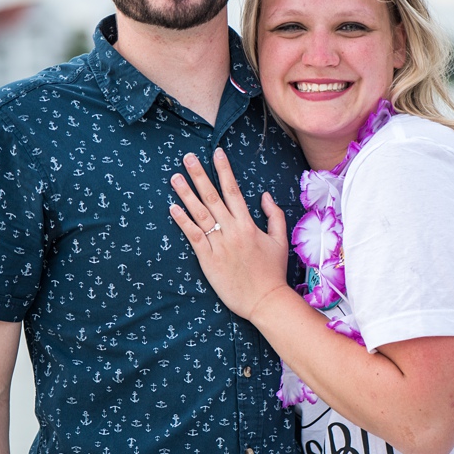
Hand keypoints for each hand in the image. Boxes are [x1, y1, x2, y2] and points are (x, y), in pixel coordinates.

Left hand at [169, 148, 291, 320]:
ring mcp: (218, 244)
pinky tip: (172, 208)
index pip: (233, 190)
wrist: (265, 300)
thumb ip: (274, 215)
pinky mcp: (208, 259)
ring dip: (186, 194)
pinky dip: (182, 221)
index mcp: (249, 224)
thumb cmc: (274, 271)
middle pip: (212, 197)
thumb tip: (264, 195)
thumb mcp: (280, 240)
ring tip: (175, 177)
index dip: (224, 170)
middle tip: (188, 157)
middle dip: (199, 175)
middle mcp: (232, 230)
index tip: (217, 153)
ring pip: (199, 214)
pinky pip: (193, 236)